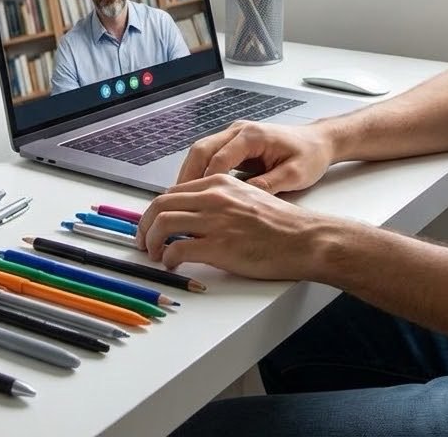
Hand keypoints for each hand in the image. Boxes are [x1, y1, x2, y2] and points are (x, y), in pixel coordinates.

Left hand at [136, 173, 325, 277]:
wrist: (305, 239)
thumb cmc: (281, 224)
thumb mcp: (247, 197)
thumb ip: (220, 200)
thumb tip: (194, 214)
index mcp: (219, 183)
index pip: (173, 191)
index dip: (156, 210)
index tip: (151, 223)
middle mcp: (213, 197)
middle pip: (160, 204)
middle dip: (145, 224)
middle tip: (142, 240)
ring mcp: (215, 221)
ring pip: (163, 224)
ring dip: (151, 241)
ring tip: (154, 254)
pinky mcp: (219, 246)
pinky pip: (178, 249)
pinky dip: (168, 258)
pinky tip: (172, 264)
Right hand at [176, 119, 333, 193]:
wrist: (319, 141)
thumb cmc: (309, 156)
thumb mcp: (294, 175)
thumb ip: (267, 185)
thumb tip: (242, 199)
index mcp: (253, 135)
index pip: (219, 157)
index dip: (205, 181)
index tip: (194, 202)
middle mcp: (239, 130)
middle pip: (201, 149)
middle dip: (186, 175)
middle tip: (175, 201)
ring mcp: (235, 134)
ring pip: (201, 150)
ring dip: (189, 172)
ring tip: (179, 198)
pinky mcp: (235, 143)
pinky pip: (210, 154)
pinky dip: (199, 171)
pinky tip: (195, 191)